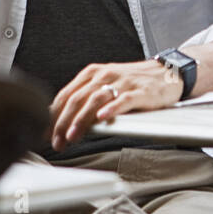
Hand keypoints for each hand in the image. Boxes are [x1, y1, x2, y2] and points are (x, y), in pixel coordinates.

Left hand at [47, 59, 184, 151]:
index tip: (46, 134)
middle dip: (63, 122)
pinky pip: (123, 100)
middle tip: (57, 141)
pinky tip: (103, 118)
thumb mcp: (105, 85)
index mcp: (92, 73)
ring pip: (95, 100)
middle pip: (77, 99)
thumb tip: (62, 120)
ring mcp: (122, 82)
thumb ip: (86, 98)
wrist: (167, 72)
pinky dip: (111, 109)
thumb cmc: (133, 82)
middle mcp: (104, 75)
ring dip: (81, 120)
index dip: (53, 116)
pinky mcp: (140, 91)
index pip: (65, 95)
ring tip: (73, 136)